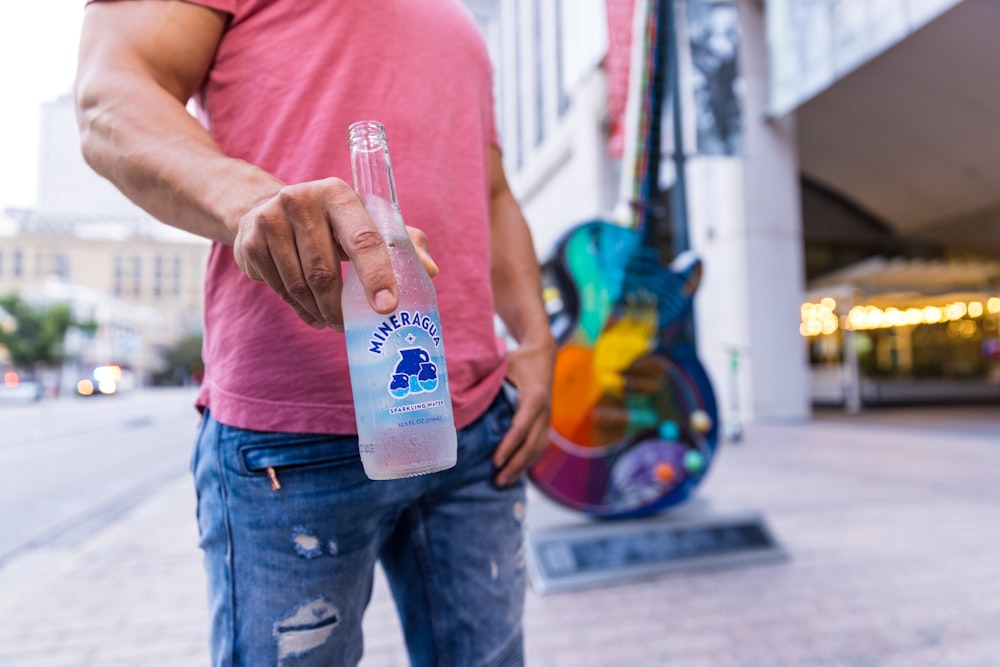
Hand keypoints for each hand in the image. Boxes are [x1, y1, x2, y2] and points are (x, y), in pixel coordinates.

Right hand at [232, 177, 436, 328]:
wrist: (263, 209)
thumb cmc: (331, 222)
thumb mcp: (364, 221)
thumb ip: (400, 243)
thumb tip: (431, 271)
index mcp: (338, 194)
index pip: (363, 239)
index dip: (377, 275)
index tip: (387, 307)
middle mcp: (301, 200)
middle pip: (325, 273)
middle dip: (340, 309)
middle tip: (349, 326)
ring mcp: (270, 220)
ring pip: (300, 287)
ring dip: (319, 312)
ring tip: (331, 320)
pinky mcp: (249, 242)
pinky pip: (279, 290)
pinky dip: (298, 309)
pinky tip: (309, 310)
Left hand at [492, 337, 555, 486]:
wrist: (544, 353)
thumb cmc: (518, 359)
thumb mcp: (501, 364)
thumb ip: (485, 379)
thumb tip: (458, 395)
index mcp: (534, 396)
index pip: (522, 427)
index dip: (509, 446)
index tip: (495, 461)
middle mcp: (545, 410)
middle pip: (532, 444)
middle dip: (516, 464)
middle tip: (497, 480)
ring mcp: (548, 418)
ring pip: (539, 448)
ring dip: (522, 467)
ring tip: (503, 482)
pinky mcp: (546, 422)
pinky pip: (540, 445)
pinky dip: (528, 460)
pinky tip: (514, 471)